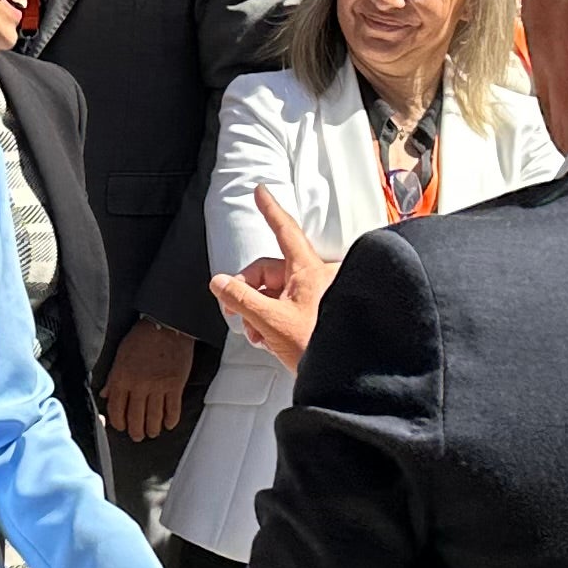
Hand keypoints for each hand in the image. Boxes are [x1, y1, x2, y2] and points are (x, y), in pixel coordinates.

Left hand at [101, 318, 199, 441]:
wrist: (166, 326)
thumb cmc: (142, 338)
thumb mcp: (120, 355)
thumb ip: (113, 377)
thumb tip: (105, 394)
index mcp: (122, 378)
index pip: (116, 409)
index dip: (118, 422)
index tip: (121, 427)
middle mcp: (139, 386)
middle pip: (135, 418)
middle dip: (136, 431)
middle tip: (137, 436)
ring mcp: (158, 387)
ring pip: (154, 418)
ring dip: (152, 429)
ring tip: (152, 432)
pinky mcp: (175, 385)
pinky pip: (172, 409)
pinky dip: (170, 420)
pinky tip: (168, 424)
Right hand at [209, 189, 334, 376]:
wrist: (347, 375)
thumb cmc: (322, 346)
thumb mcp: (270, 321)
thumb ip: (241, 299)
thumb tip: (221, 283)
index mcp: (308, 270)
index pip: (284, 230)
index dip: (270, 210)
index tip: (260, 192)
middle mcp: (316, 278)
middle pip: (270, 270)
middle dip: (249, 290)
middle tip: (236, 310)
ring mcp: (318, 296)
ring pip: (276, 291)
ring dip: (259, 310)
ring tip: (258, 333)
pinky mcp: (318, 313)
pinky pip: (288, 305)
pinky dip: (273, 319)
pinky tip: (269, 338)